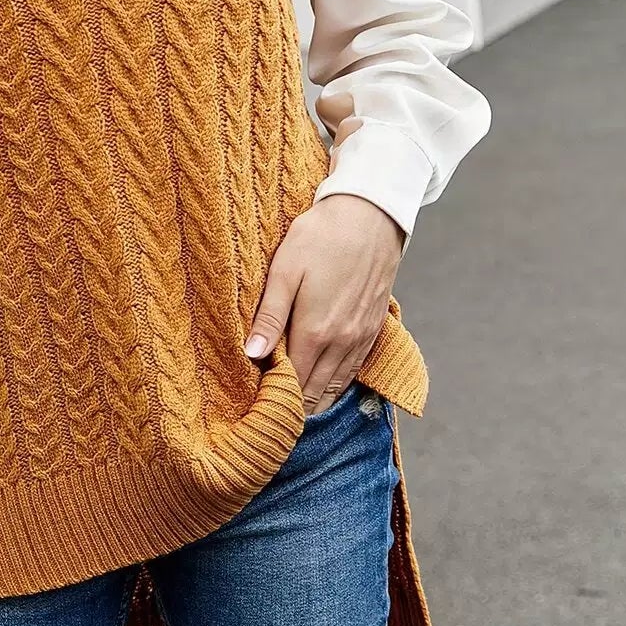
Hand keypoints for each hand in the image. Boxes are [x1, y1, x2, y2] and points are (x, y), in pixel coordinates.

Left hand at [244, 193, 404, 408]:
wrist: (371, 216)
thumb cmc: (321, 237)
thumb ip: (269, 316)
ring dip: (314, 399)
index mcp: (315, 332)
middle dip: (292, 405)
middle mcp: (342, 343)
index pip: (292, 384)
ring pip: (336, 387)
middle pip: (315, 393)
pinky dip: (336, 385)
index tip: (255, 402)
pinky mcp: (374, 329)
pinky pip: (353, 371)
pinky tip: (322, 385)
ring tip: (291, 406)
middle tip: (269, 409)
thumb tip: (252, 354)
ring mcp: (361, 338)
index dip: (274, 397)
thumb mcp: (285, 270)